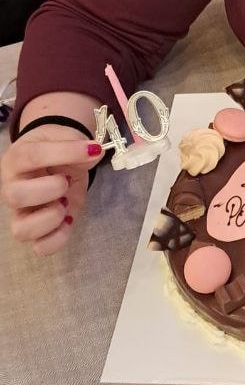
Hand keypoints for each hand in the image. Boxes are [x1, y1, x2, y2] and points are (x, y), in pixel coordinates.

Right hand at [0, 127, 103, 255]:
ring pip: (21, 230)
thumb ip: (76, 144)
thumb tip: (93, 153)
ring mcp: (22, 212)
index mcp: (17, 158)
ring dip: (50, 219)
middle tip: (66, 182)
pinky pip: (40, 247)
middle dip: (49, 190)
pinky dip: (58, 238)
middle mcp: (12, 187)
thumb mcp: (66, 137)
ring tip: (64, 204)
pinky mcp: (39, 229)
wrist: (58, 159)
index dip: (63, 153)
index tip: (90, 151)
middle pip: (14, 196)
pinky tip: (68, 219)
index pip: (31, 156)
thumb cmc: (57, 147)